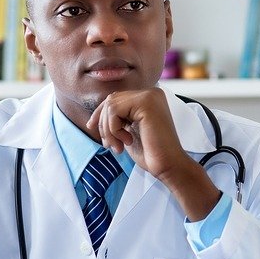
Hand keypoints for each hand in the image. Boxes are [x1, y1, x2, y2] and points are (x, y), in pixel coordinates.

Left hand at [86, 89, 221, 220]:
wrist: (168, 165)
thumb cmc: (151, 153)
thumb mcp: (129, 130)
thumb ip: (119, 118)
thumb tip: (97, 115)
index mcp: (149, 98)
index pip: (115, 98)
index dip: (100, 113)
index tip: (91, 127)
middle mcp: (151, 93)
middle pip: (111, 100)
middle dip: (103, 124)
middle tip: (110, 145)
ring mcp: (149, 96)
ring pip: (110, 105)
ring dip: (108, 130)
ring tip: (118, 146)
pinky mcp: (146, 102)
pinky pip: (114, 111)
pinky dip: (114, 129)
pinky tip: (127, 141)